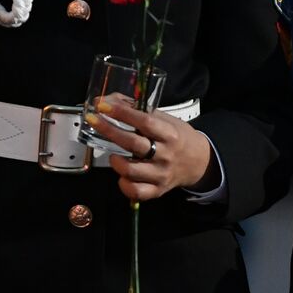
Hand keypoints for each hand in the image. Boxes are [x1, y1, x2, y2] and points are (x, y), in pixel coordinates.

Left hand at [86, 94, 217, 201]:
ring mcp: (161, 174)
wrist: (199, 161)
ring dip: (116, 161)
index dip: (122, 113)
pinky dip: (124, 185)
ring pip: (131, 171)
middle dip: (109, 130)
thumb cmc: (177, 137)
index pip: (145, 122)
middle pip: (133, 144)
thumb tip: (109, 101)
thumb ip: (140, 111)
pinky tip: (122, 176)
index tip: (103, 105)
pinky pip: (136, 191)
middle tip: (94, 121)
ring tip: (113, 155)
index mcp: (170, 134)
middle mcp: (166, 155)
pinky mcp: (157, 190)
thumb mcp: (166, 120)